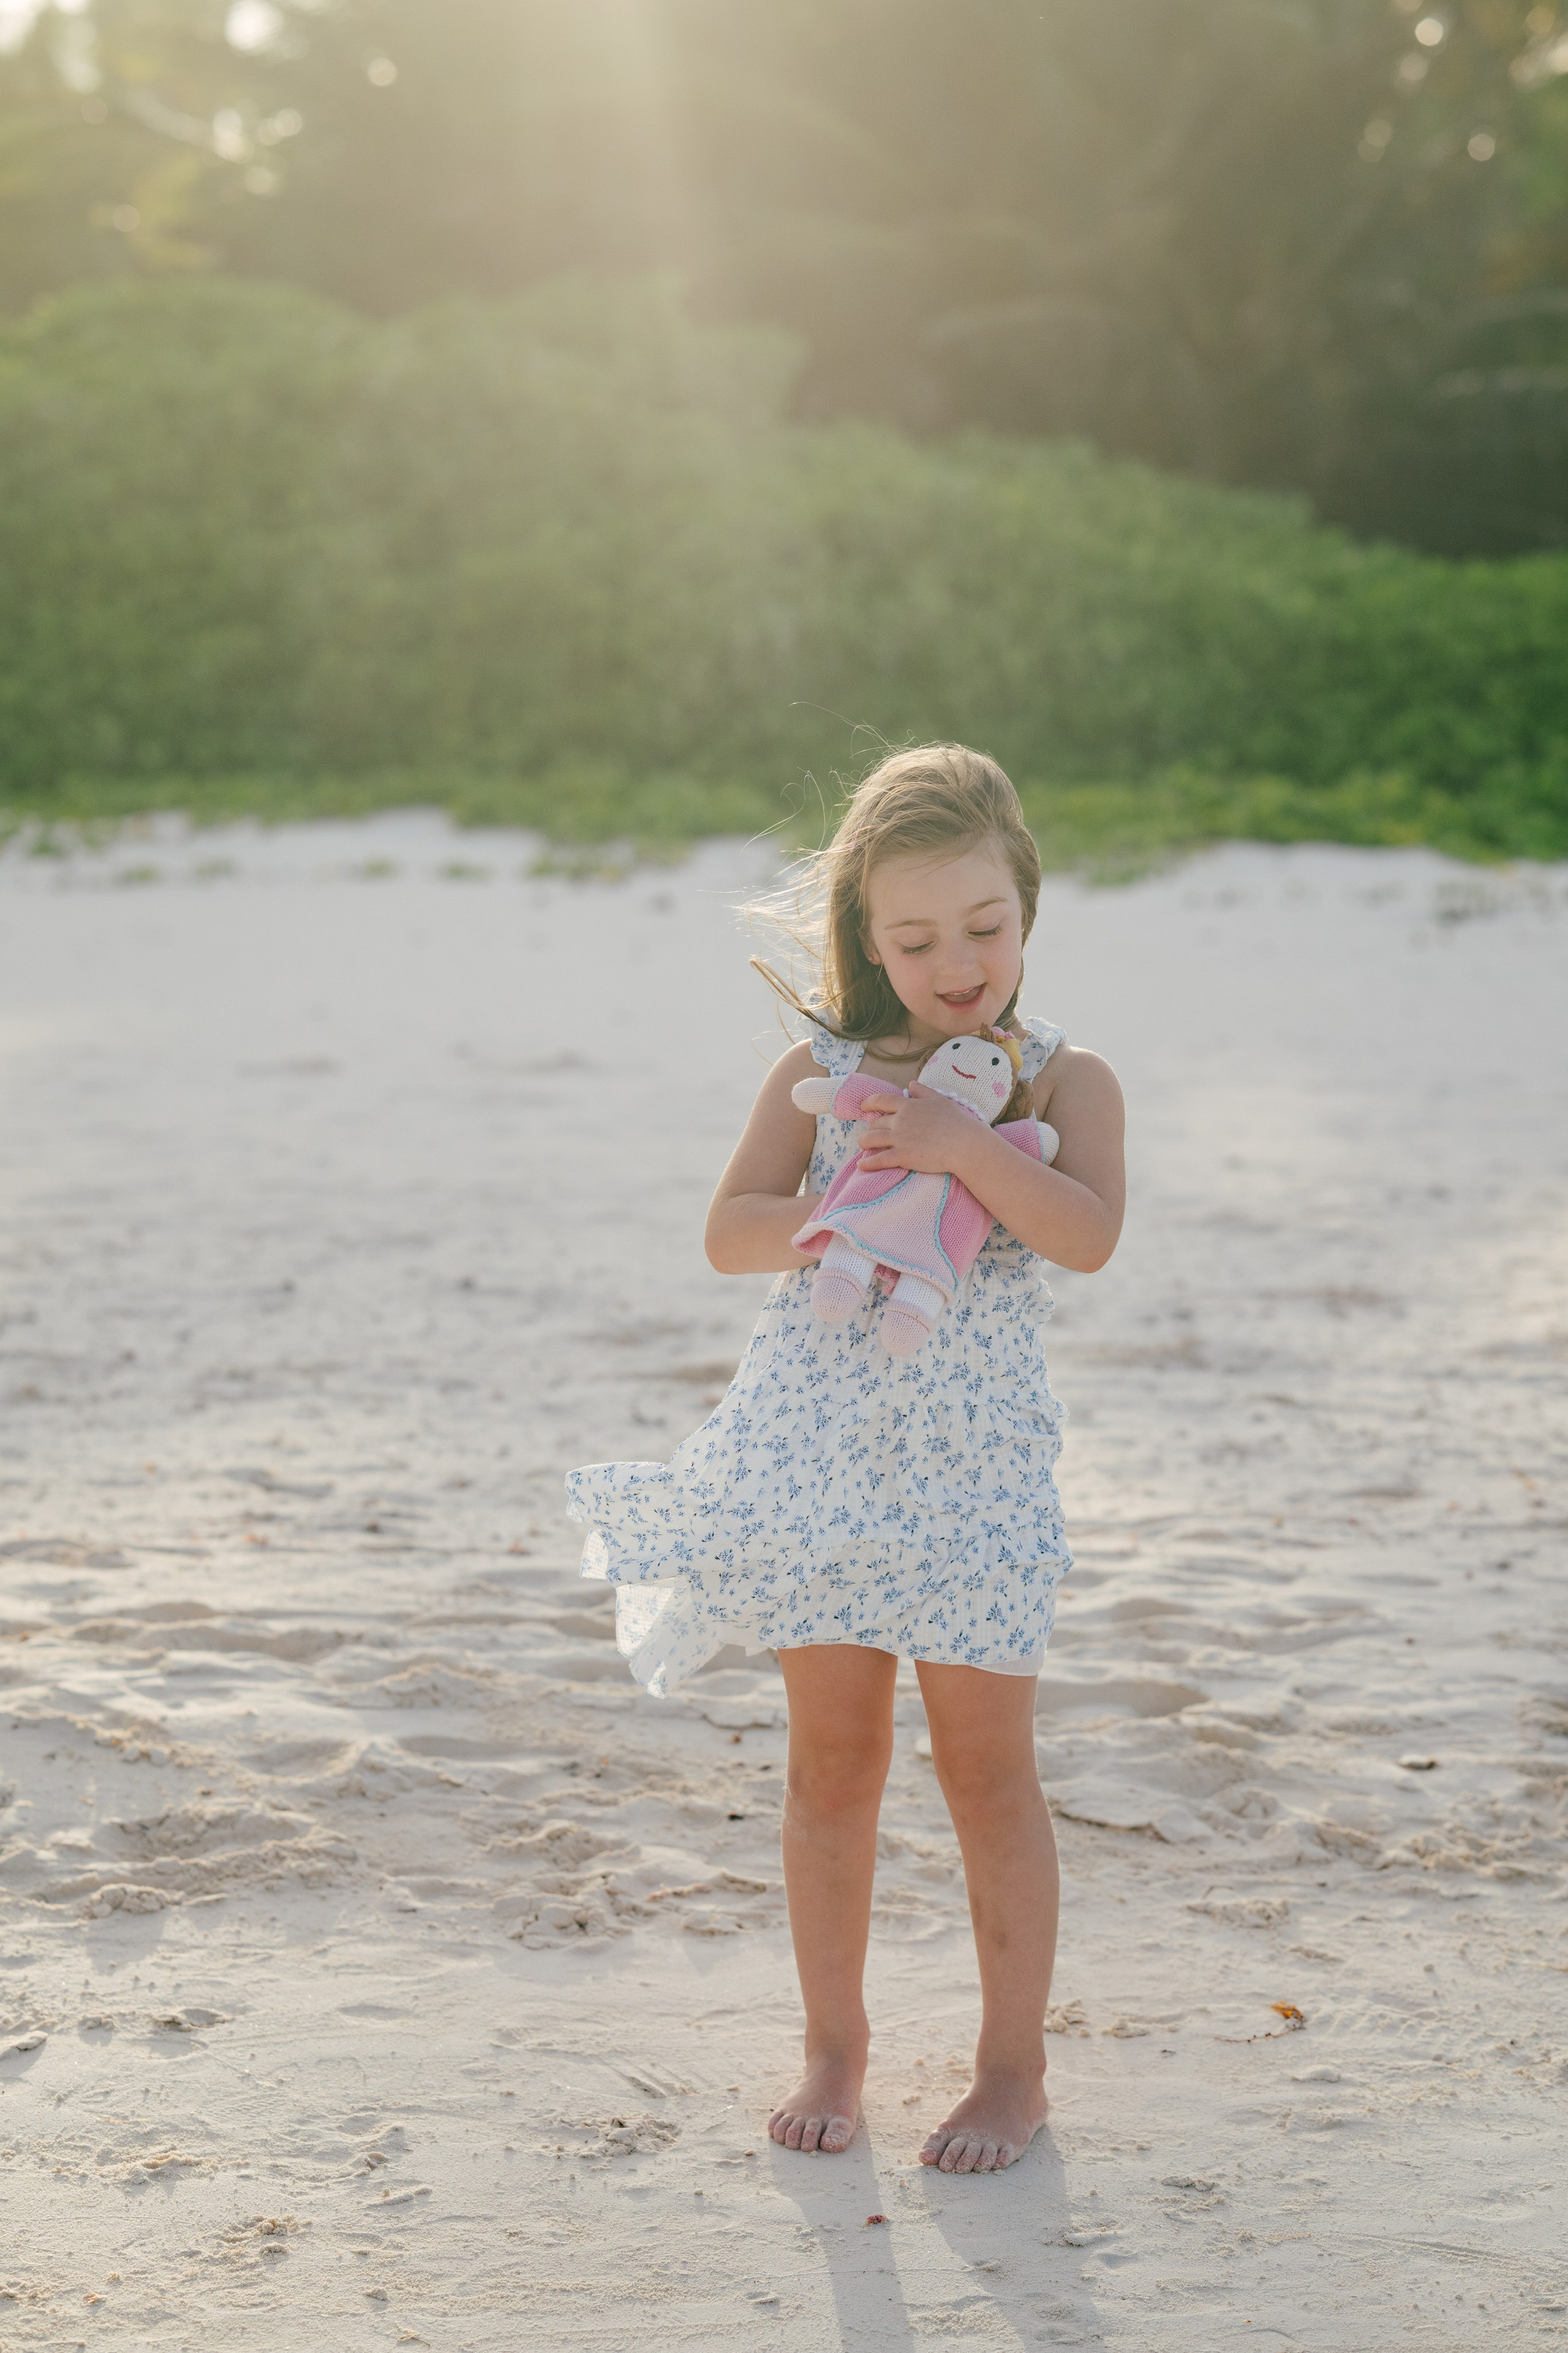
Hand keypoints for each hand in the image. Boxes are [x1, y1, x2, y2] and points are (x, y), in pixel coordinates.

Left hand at [856, 1082, 982, 1176]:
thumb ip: (923, 1091)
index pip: (881, 1101)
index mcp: (908, 1106)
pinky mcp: (901, 1156)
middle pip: (875, 1124)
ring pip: (871, 1140)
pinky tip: (862, 1165)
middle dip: (871, 1129)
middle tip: (872, 1134)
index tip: (863, 1107)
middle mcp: (899, 1121)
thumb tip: (911, 1083)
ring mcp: (899, 1139)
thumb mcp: (939, 1099)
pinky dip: (867, 1163)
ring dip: (864, 1143)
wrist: (963, 1144)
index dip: (869, 1103)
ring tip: (863, 1146)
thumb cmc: (955, 1121)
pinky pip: (878, 1160)